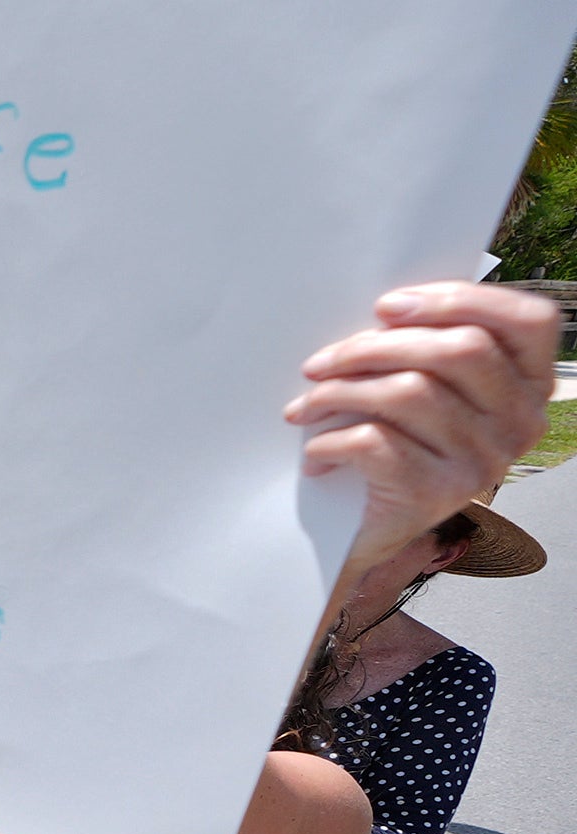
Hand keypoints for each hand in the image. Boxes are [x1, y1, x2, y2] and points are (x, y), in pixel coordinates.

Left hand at [289, 281, 557, 571]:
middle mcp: (520, 422)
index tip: (386, 306)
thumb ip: (424, 347)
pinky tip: (314, 454)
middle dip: (373, 346)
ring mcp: (486, 461)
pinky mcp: (440, 494)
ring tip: (304, 408)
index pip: (529, 321)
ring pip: (410, 393)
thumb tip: (384, 309)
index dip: (459, 300)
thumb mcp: (421, 389)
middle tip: (317, 364)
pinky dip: (330, 441)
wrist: (365, 534)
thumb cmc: (390, 444)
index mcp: (529, 384)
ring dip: (338, 394)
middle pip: (459, 351)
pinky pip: (377, 443)